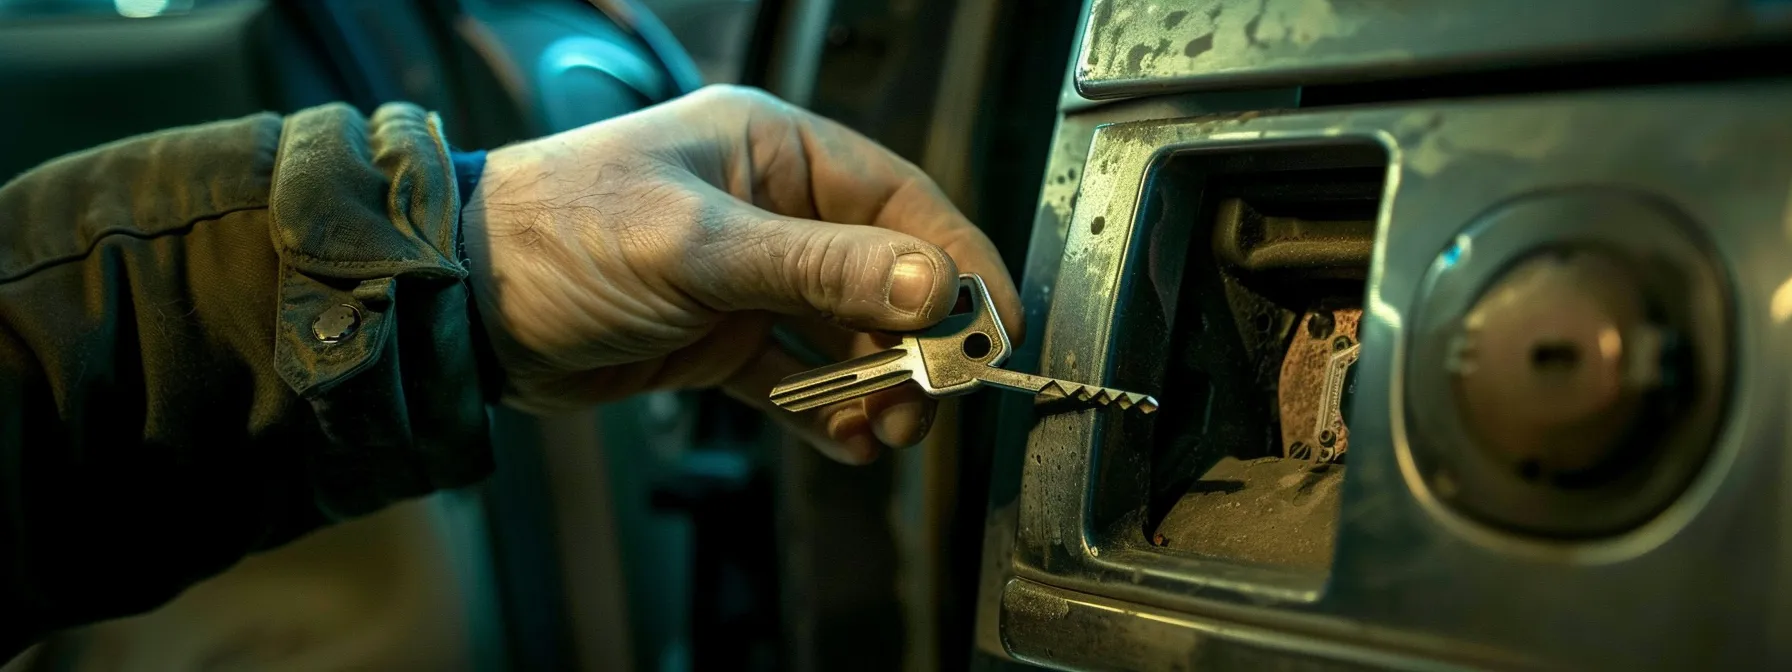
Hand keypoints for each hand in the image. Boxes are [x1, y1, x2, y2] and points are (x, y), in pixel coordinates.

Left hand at [461, 85, 1022, 463]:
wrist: (461, 304)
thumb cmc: (562, 235)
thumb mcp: (698, 248)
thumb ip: (820, 268)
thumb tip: (934, 284)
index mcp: (778, 153)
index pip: (903, 205)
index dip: (959, 267)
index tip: (993, 332)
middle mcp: (774, 211)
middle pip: (885, 278)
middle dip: (914, 345)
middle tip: (923, 406)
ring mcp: (751, 279)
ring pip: (848, 334)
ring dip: (875, 387)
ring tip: (880, 434)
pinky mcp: (723, 340)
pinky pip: (799, 378)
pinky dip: (826, 412)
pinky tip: (843, 443)